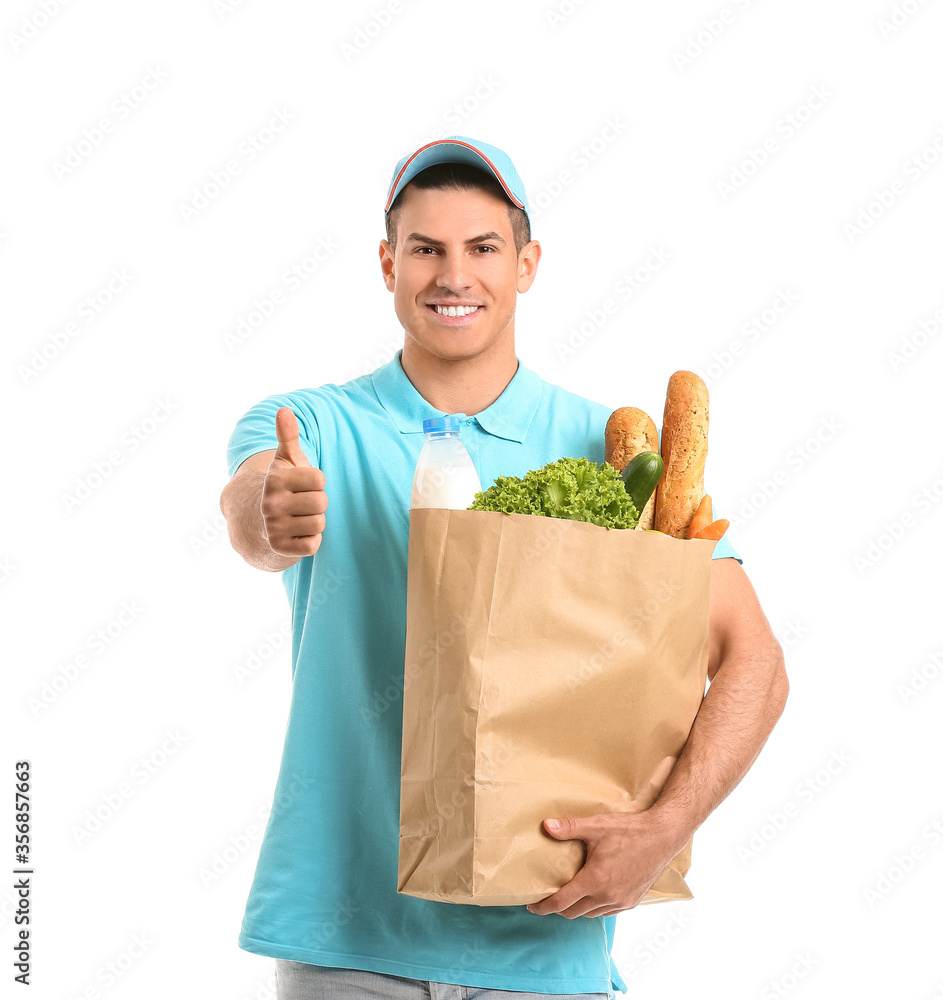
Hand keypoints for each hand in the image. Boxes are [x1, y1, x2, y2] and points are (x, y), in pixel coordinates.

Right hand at [260, 407, 327, 556]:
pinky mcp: (279, 547)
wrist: (260, 520)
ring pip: (319, 523)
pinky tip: (298, 533)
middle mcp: (270, 503)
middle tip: (303, 502)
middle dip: (317, 503)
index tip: (304, 484)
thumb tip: (284, 409)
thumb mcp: (285, 459)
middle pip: (322, 502)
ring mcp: (274, 527)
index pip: (320, 479)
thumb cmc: (284, 485)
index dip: (317, 482)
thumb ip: (287, 435)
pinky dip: (311, 540)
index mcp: (275, 479)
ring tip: (300, 516)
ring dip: (315, 521)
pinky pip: (313, 545)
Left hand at [525, 810, 682, 918]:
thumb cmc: (628, 830)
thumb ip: (569, 828)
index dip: (544, 907)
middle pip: (574, 912)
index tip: (533, 907)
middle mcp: (607, 896)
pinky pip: (607, 912)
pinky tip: (592, 895)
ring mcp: (621, 901)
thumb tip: (545, 826)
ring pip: (591, 914)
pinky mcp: (632, 902)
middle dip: (558, 909)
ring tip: (568, 896)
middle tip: (548, 900)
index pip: (562, 902)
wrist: (661, 836)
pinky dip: (595, 907)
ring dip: (577, 908)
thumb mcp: (596, 825)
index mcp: (595, 880)